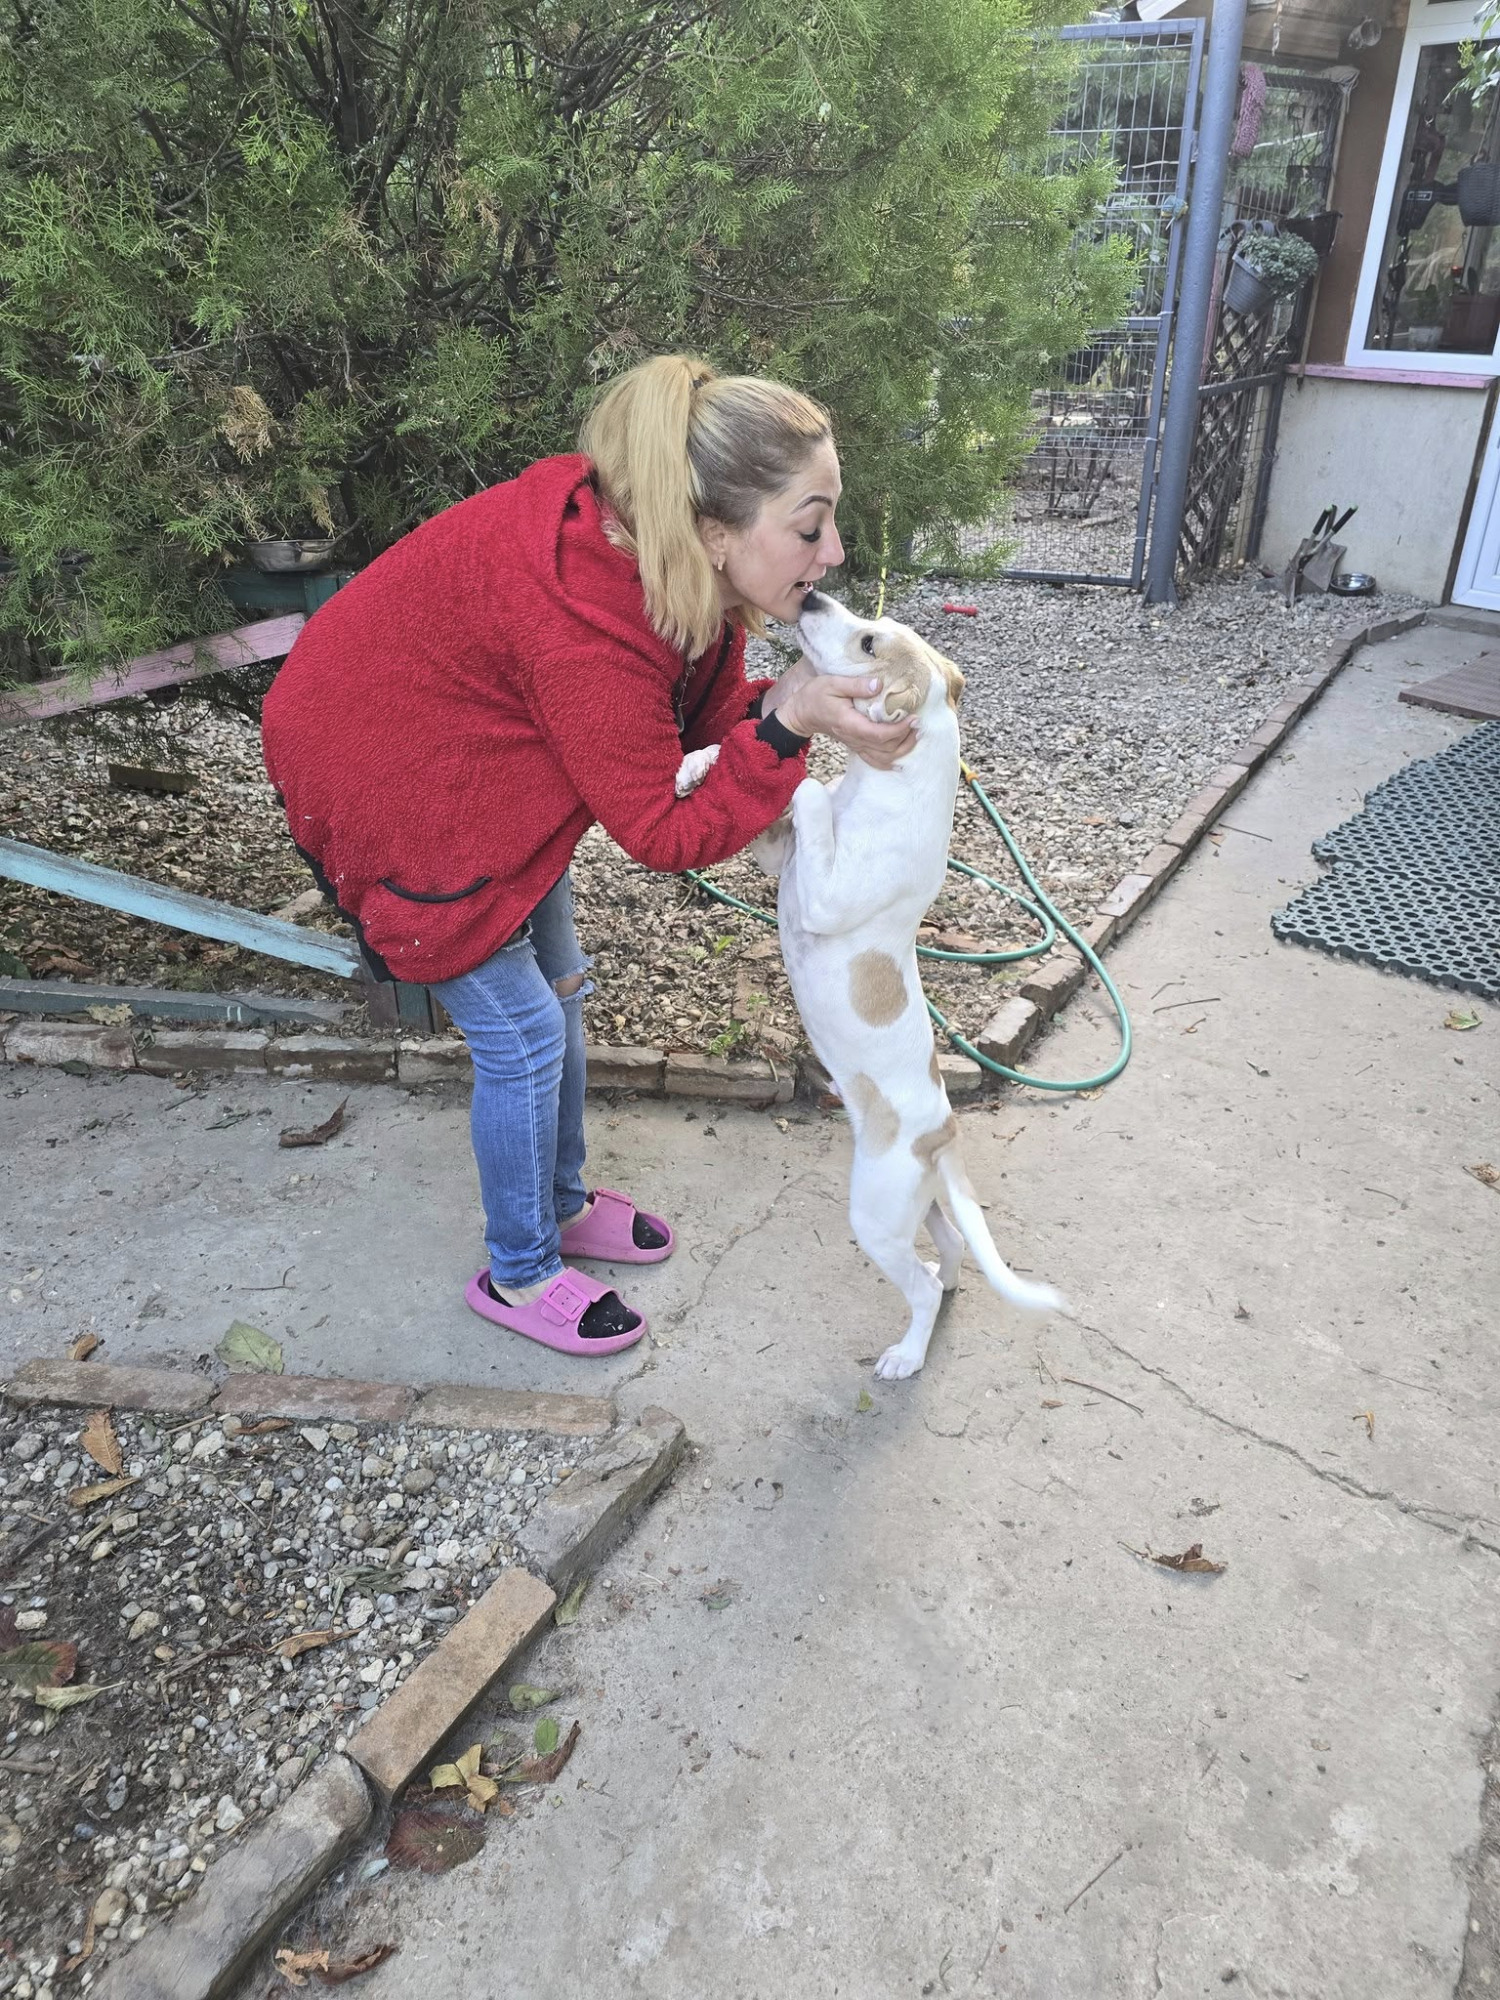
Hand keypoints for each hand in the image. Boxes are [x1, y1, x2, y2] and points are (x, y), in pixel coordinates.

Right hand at [774, 671, 916, 770]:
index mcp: (849, 724)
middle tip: (918, 722)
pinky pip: (876, 760)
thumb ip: (855, 685)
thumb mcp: (832, 683)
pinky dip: (892, 760)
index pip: (878, 734)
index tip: (912, 718)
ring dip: (902, 749)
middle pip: (885, 749)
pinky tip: (903, 752)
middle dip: (905, 738)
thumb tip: (879, 685)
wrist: (803, 713)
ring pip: (883, 758)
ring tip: (915, 733)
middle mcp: (854, 738)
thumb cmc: (816, 695)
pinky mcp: (857, 746)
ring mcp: (856, 745)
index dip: (898, 730)